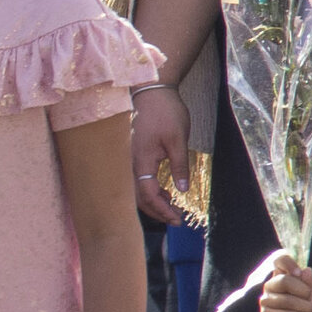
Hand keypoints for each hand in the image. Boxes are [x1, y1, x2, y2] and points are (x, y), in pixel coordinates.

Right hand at [128, 83, 189, 224]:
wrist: (152, 92)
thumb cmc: (166, 113)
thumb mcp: (178, 140)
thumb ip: (179, 166)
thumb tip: (181, 191)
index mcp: (141, 161)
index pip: (147, 194)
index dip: (161, 210)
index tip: (176, 219)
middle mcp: (131, 163)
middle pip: (138, 197)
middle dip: (156, 211)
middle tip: (175, 219)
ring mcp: (130, 159)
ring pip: (136, 190)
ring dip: (153, 201)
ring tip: (172, 206)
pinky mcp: (134, 155)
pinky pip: (138, 180)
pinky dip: (150, 190)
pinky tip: (164, 191)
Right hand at [253, 249, 311, 311]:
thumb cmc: (306, 310)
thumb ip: (310, 283)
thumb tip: (306, 270)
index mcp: (282, 276)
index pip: (279, 261)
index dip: (289, 264)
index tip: (299, 273)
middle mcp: (270, 286)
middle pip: (284, 281)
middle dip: (303, 291)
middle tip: (309, 299)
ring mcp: (266, 301)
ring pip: (286, 300)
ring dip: (304, 308)